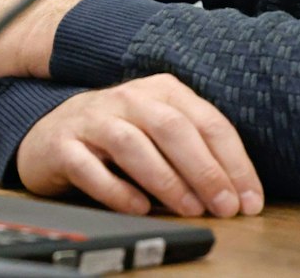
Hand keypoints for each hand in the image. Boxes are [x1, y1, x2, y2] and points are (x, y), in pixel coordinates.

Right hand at [16, 73, 261, 218]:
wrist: (49, 134)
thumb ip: (194, 150)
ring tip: (189, 209)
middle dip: (205, 170)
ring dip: (166, 179)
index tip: (250, 199)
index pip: (206, 121)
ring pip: (132, 144)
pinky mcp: (62, 145)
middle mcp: (127, 98)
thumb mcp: (158, 130)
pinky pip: (89, 167)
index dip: (233, 162)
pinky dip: (116, 190)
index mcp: (160, 90)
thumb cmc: (116, 137)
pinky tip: (138, 208)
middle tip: (225, 206)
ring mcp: (92, 120)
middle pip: (171, 128)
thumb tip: (235, 194)